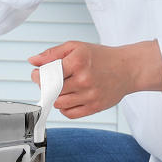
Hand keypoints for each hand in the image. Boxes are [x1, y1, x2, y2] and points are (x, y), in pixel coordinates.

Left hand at [29, 40, 161, 117]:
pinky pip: (70, 114)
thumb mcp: (76, 47)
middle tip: (51, 81)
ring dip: (56, 97)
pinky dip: (65, 108)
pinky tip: (70, 98)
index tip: (38, 74)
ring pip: (59, 103)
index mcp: (77, 62)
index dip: (38, 76)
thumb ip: (52, 53)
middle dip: (46, 86)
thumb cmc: (101, 57)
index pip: (47, 74)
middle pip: (51, 90)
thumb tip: (33, 61)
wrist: (128, 68)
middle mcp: (84, 79)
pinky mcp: (95, 107)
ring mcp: (90, 95)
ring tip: (62, 89)